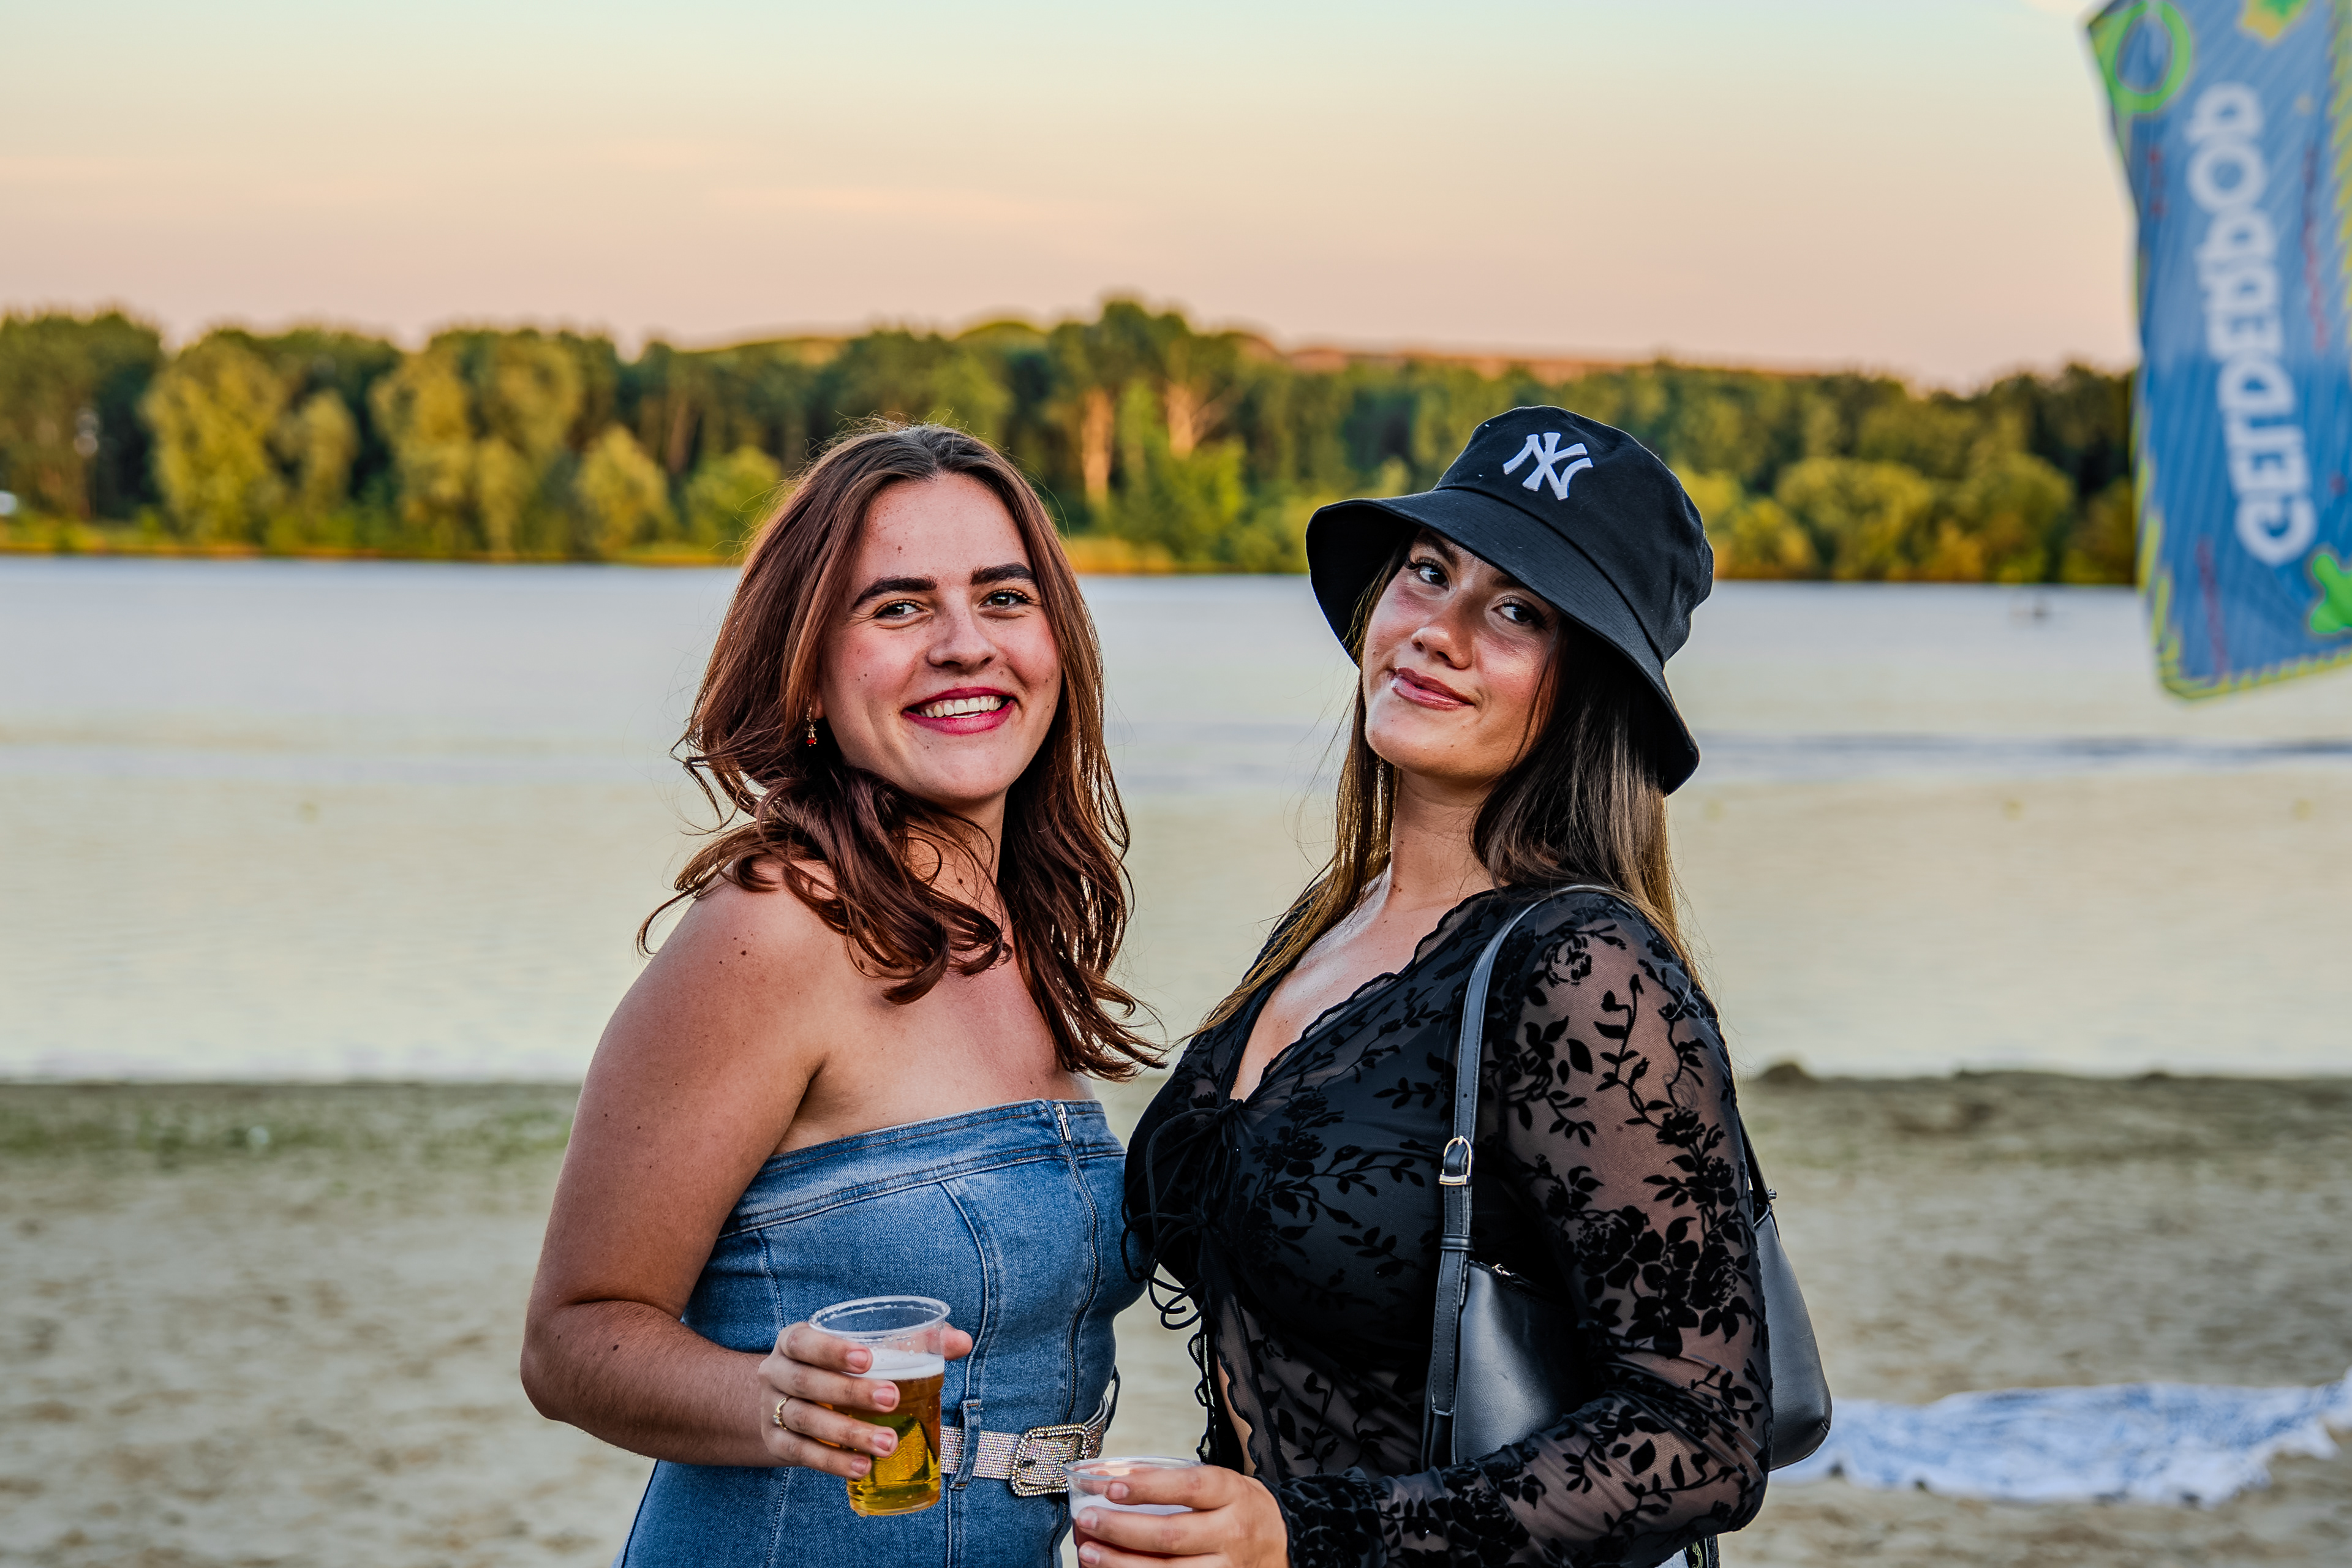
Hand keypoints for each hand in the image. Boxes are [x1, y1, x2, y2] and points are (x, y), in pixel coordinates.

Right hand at [756, 1320, 973, 1477]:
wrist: (777, 1402)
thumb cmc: (833, 1369)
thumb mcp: (857, 1349)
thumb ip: (910, 1343)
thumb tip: (961, 1341)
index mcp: (794, 1341)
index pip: (805, 1341)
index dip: (833, 1350)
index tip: (868, 1359)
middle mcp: (776, 1372)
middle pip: (807, 1381)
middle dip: (851, 1393)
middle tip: (892, 1400)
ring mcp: (771, 1409)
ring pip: (805, 1420)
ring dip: (848, 1433)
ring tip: (888, 1445)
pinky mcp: (775, 1442)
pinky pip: (802, 1453)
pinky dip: (832, 1462)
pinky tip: (862, 1468)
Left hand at [1072, 1464, 1288, 1567]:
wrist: (1285, 1544)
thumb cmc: (1239, 1509)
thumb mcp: (1219, 1484)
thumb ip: (1173, 1481)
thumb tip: (1112, 1478)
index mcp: (1232, 1494)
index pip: (1188, 1487)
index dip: (1148, 1487)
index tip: (1111, 1487)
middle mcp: (1233, 1533)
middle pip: (1172, 1535)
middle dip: (1122, 1530)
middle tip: (1087, 1520)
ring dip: (1122, 1564)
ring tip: (1090, 1552)